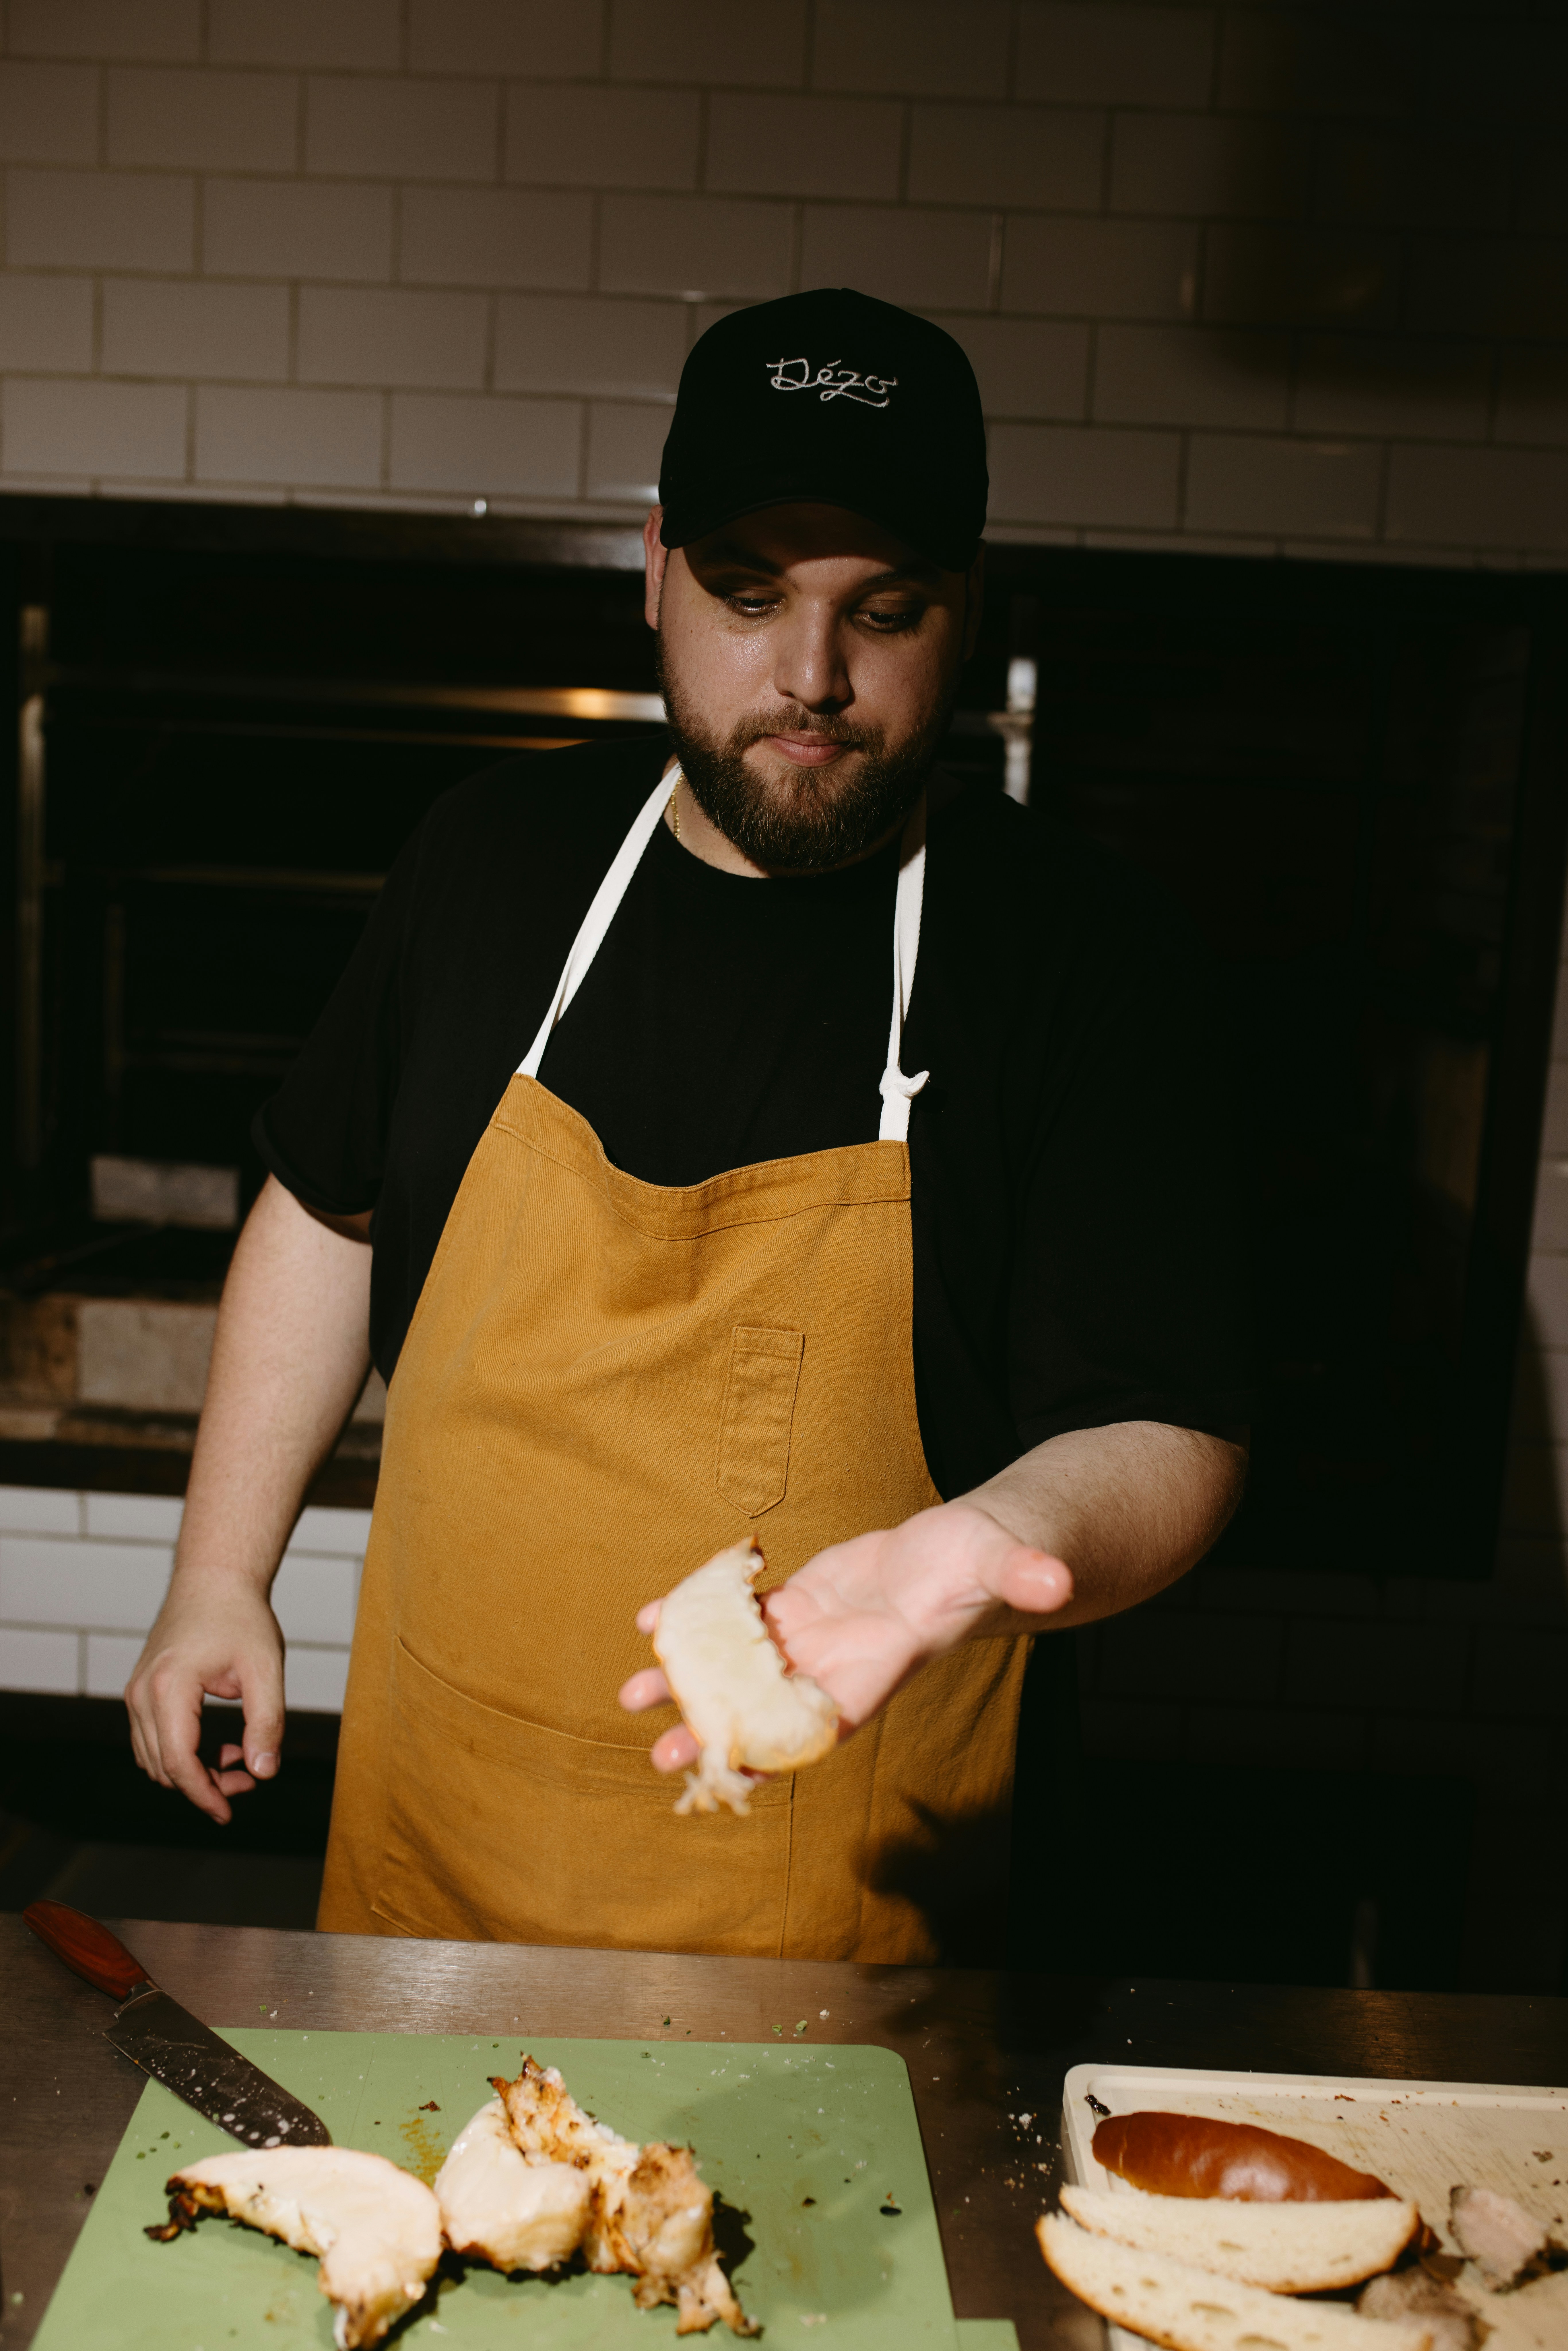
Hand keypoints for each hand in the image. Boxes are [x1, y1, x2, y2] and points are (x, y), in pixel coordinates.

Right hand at [125, 1577, 285, 1824]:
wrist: (214, 1580)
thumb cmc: (241, 1619)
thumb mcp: (265, 1669)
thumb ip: (267, 1723)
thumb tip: (265, 1773)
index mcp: (169, 1688)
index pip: (177, 1762)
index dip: (203, 1794)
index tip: (228, 1812)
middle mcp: (142, 1694)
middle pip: (163, 1766)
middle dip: (205, 1785)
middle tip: (249, 1779)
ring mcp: (136, 1693)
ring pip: (155, 1758)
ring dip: (193, 1771)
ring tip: (240, 1760)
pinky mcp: (141, 1692)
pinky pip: (153, 1740)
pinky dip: (182, 1754)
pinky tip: (220, 1746)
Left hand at [618, 1501, 1071, 1776]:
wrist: (966, 1551)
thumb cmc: (986, 1563)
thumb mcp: (1005, 1566)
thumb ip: (1024, 1577)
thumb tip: (1056, 1581)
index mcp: (883, 1667)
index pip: (828, 1719)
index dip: (780, 1744)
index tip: (728, 1766)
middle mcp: (839, 1662)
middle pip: (769, 1705)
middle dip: (714, 1728)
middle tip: (659, 1755)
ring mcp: (813, 1635)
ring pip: (742, 1665)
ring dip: (689, 1679)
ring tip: (632, 1693)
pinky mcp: (800, 1604)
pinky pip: (741, 1617)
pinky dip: (699, 1616)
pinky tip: (655, 1615)